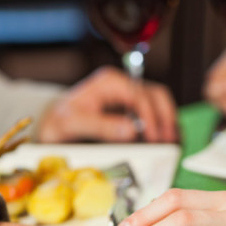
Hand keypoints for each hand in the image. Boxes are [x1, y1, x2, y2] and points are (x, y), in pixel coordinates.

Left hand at [37, 66, 177, 142]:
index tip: (154, 138)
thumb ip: (101, 126)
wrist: (53, 126)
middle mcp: (122, 85)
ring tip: (172, 143)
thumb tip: (132, 131)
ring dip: (169, 122)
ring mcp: (129, 96)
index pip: (140, 95)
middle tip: (169, 142)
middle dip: (166, 118)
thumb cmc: (59, 121)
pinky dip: (163, 126)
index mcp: (110, 82)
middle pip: (156, 96)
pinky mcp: (132, 109)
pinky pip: (155, 113)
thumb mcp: (74, 123)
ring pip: (160, 103)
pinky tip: (165, 141)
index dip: (151, 117)